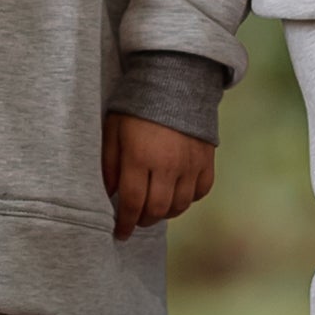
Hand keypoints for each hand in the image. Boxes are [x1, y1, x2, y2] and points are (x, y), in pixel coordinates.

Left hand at [106, 113, 215, 236]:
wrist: (174, 81)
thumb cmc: (137, 106)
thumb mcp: (113, 130)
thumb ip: (108, 164)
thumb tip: (108, 194)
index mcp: (140, 158)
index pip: (132, 204)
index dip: (125, 224)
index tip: (120, 233)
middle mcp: (167, 166)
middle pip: (157, 210)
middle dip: (143, 221)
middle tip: (136, 220)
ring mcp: (190, 164)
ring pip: (179, 205)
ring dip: (165, 213)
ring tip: (155, 208)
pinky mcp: (206, 159)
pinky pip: (200, 191)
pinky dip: (188, 199)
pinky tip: (177, 194)